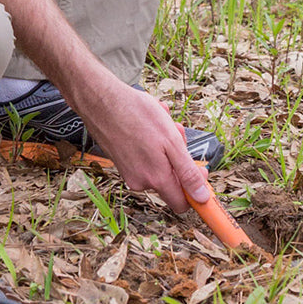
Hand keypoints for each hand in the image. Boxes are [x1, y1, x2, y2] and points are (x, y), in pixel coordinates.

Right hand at [79, 82, 211, 213]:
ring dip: (165, 144)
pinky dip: (151, 141)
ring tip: (158, 121)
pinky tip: (146, 122)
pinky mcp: (121, 161)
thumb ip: (187, 172)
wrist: (100, 100)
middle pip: (172, 179)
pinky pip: (146, 157)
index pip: (182, 204)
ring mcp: (129, 172)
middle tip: (174, 132)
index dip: (195, 190)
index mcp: (156, 178)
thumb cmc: (136, 114)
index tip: (200, 171)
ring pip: (159, 164)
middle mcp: (141, 181)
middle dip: (178, 157)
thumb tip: (202, 198)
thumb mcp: (171, 141)